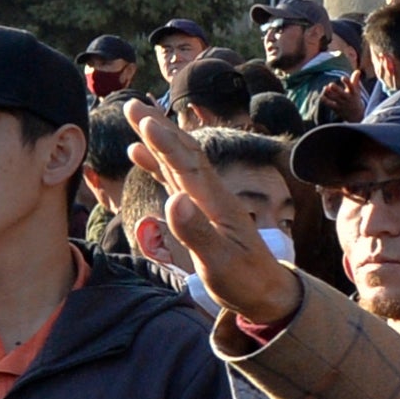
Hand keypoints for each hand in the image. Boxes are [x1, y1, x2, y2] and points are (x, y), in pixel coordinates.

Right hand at [126, 101, 303, 323]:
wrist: (266, 292)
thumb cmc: (244, 280)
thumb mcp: (219, 263)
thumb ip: (197, 233)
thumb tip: (174, 201)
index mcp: (216, 203)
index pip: (187, 165)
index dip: (166, 143)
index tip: (146, 120)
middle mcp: (210, 195)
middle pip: (182, 153)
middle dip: (158, 128)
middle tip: (133, 105)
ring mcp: (205, 201)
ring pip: (177, 161)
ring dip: (156, 138)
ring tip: (135, 115)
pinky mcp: (199, 210)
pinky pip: (174, 178)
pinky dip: (156, 163)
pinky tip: (139, 153)